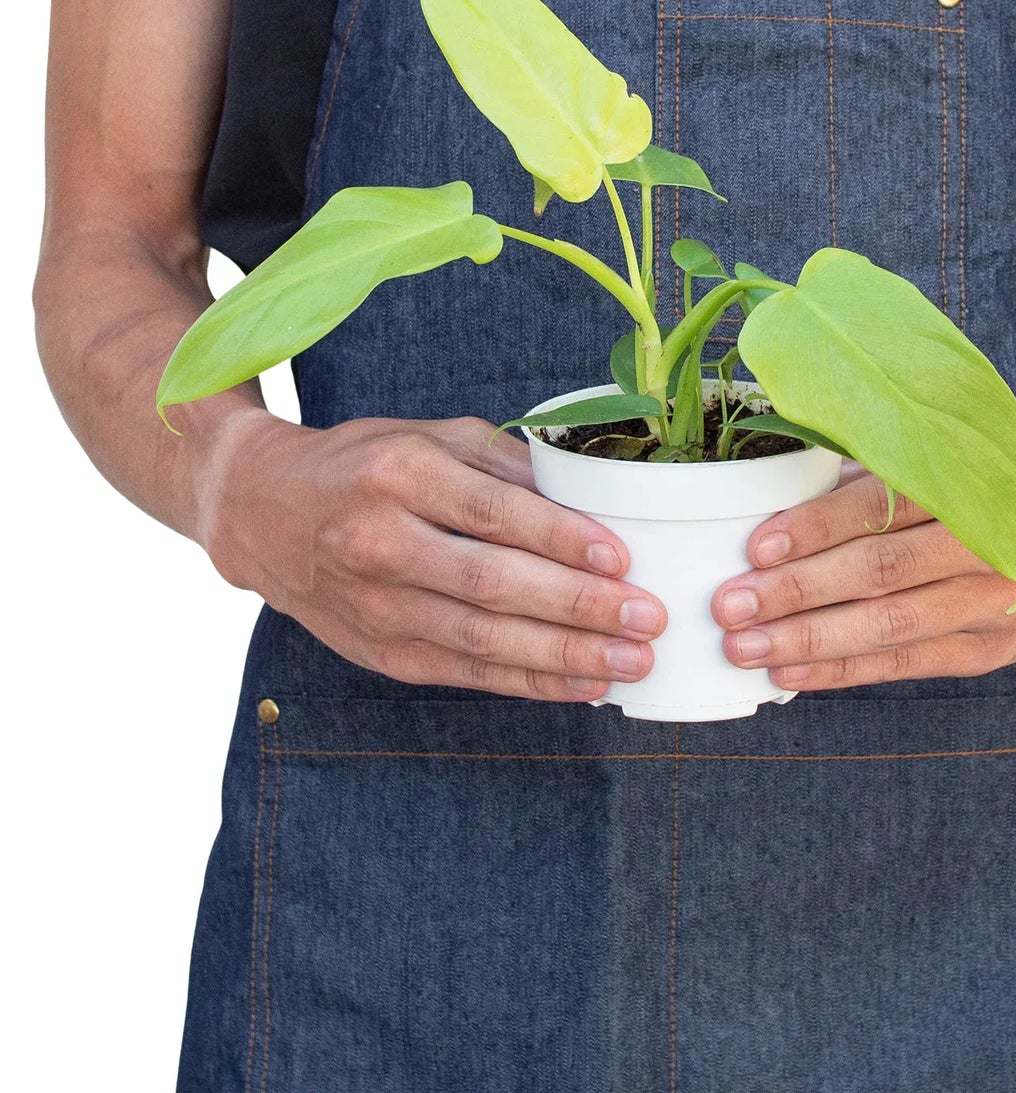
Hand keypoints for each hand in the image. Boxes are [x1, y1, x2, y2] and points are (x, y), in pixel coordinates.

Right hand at [194, 408, 666, 700]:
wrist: (264, 513)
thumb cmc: (366, 465)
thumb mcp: (431, 436)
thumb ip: (507, 462)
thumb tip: (590, 495)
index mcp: (399, 476)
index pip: (492, 514)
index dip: (560, 539)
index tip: (621, 557)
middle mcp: (381, 542)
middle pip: (491, 585)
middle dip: (578, 607)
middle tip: (647, 618)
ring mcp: (376, 606)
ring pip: (482, 640)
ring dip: (565, 657)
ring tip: (631, 662)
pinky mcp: (381, 652)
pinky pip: (466, 672)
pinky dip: (530, 683)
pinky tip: (584, 684)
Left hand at [710, 425, 1015, 689]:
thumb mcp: (966, 446)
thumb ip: (889, 470)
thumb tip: (796, 486)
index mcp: (978, 485)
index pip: (885, 510)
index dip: (816, 529)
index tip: (755, 544)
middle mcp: (992, 548)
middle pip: (881, 576)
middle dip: (797, 594)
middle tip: (730, 606)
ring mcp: (999, 605)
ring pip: (892, 629)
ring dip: (812, 642)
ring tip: (747, 649)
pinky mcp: (997, 648)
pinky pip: (911, 664)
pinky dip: (850, 671)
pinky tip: (797, 675)